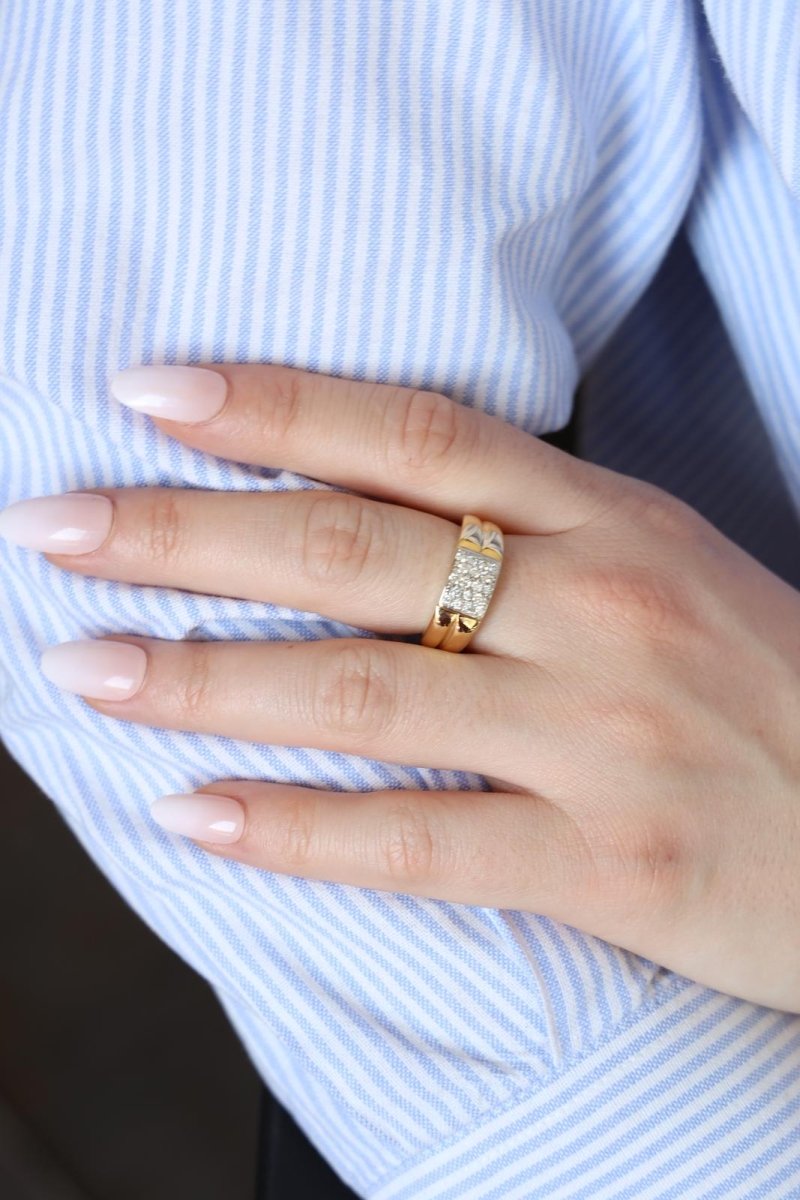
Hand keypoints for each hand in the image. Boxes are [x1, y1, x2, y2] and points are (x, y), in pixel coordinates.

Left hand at [3, 363, 798, 1012]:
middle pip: (355, 552)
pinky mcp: (608, 866)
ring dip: (205, 679)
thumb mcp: (667, 562)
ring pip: (365, 693)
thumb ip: (535, 530)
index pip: (416, 437)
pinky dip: (298, 833)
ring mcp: (600, 739)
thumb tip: (374, 508)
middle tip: (56, 525)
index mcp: (614, 522)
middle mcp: (600, 611)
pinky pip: (421, 846)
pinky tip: (198, 818)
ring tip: (87, 666)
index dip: (274, 407)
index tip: (149, 392)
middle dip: (187, 533)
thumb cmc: (767, 683)